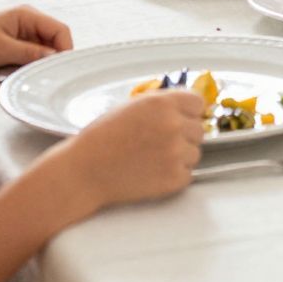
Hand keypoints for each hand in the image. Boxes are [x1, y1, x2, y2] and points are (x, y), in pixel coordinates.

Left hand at [0, 5, 73, 75]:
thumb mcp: (2, 50)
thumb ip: (31, 53)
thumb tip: (55, 58)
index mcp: (27, 14)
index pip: (60, 29)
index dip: (65, 48)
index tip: (60, 69)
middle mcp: (28, 19)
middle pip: (54, 38)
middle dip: (53, 56)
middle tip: (47, 75)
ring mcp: (22, 30)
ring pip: (45, 47)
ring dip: (41, 61)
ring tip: (32, 74)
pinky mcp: (15, 41)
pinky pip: (33, 52)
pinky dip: (31, 62)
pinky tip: (23, 71)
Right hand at [57, 89, 204, 208]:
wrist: (84, 171)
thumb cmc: (102, 138)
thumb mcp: (133, 106)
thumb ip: (163, 104)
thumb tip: (188, 106)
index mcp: (163, 103)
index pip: (198, 103)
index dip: (187, 113)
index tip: (178, 120)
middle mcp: (173, 125)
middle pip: (198, 129)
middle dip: (183, 136)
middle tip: (157, 144)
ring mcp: (176, 153)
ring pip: (195, 153)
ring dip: (179, 157)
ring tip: (151, 159)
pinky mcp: (174, 178)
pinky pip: (188, 174)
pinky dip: (174, 176)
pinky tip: (152, 173)